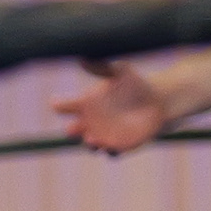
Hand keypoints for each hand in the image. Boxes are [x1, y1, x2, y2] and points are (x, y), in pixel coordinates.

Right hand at [54, 57, 168, 154]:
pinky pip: (112, 152)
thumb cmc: (134, 83)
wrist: (156, 99)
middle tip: (73, 128)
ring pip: (91, 144)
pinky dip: (111, 151)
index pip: (65, 106)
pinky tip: (113, 148)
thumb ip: (102, 68)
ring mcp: (103, 135)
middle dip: (72, 130)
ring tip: (92, 138)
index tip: (54, 103)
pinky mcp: (120, 145)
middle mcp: (90, 121)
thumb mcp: (119, 71)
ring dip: (91, 142)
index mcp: (85, 103)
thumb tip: (83, 58)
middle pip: (73, 130)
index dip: (58, 105)